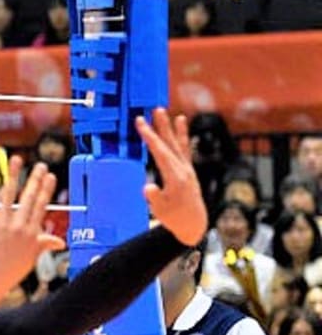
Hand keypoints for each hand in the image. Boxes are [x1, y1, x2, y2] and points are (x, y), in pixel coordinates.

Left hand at [0, 159, 63, 307]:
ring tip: (15, 159)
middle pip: (29, 198)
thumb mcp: (31, 258)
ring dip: (13, 175)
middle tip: (39, 164)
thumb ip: (44, 244)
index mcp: (32, 233)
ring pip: (9, 195)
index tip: (50, 175)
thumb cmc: (10, 271)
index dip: (45, 189)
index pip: (41, 206)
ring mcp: (2, 225)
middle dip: (35, 179)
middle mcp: (19, 227)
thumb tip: (60, 242)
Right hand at [136, 108, 207, 245]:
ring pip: (179, 145)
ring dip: (173, 129)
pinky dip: (183, 137)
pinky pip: (185, 150)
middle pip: (171, 144)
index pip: (160, 152)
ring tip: (171, 114)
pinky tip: (182, 127)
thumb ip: (153, 197)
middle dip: (162, 126)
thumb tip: (148, 187)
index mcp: (175, 177)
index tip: (141, 123)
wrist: (194, 224)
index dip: (150, 136)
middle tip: (156, 110)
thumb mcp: (160, 210)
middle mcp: (184, 170)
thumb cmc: (175, 218)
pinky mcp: (189, 171)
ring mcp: (188, 169)